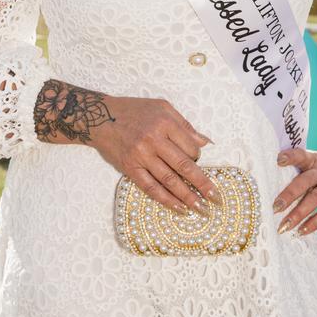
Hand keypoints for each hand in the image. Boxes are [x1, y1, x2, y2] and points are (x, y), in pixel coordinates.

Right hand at [91, 95, 221, 214]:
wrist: (99, 117)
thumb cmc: (134, 110)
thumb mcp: (161, 107)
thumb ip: (184, 125)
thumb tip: (205, 142)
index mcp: (165, 122)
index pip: (190, 146)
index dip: (198, 156)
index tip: (198, 160)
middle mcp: (153, 140)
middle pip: (183, 166)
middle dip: (202, 183)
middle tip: (216, 198)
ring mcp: (141, 156)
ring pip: (169, 180)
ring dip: (187, 196)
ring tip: (202, 208)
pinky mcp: (130, 168)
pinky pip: (150, 187)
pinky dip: (166, 199)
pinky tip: (179, 208)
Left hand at [272, 147, 316, 236]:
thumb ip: (304, 169)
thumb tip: (277, 181)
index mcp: (316, 159)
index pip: (302, 155)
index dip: (291, 156)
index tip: (278, 160)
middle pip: (305, 181)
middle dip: (289, 194)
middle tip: (275, 207)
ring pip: (315, 199)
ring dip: (298, 214)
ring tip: (284, 226)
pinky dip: (314, 223)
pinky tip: (302, 231)